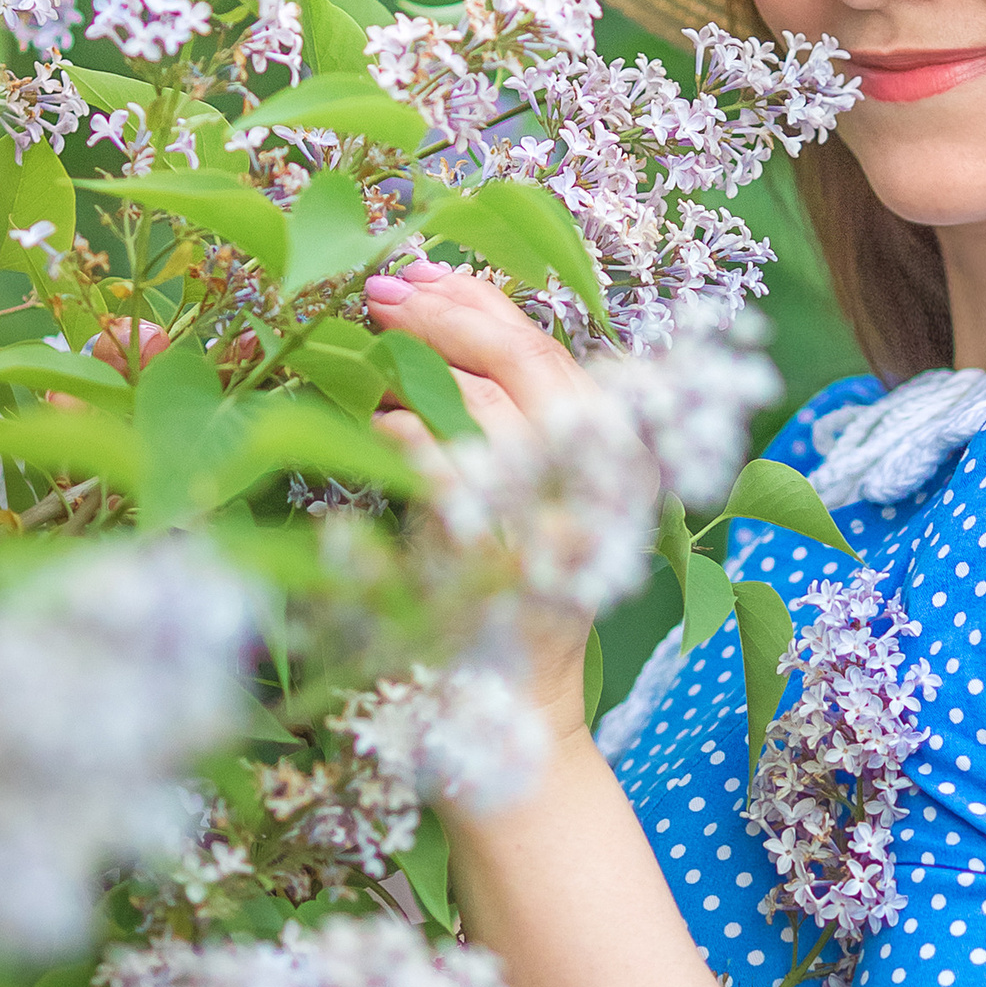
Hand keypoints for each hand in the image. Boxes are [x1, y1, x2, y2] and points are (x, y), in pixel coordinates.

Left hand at [366, 259, 597, 743]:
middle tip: (379, 292)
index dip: (483, 300)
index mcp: (620, 454)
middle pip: (524, 359)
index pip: (551, 348)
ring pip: (483, 401)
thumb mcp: (530, 496)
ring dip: (411, 365)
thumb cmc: (510, 601)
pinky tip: (371, 420)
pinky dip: (400, 429)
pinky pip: (445, 462)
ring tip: (364, 350)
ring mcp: (560, 516)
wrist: (522, 716)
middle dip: (444, 315)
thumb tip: (442, 307)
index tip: (421, 269)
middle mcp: (607, 480)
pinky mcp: (506, 556)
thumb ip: (509, 412)